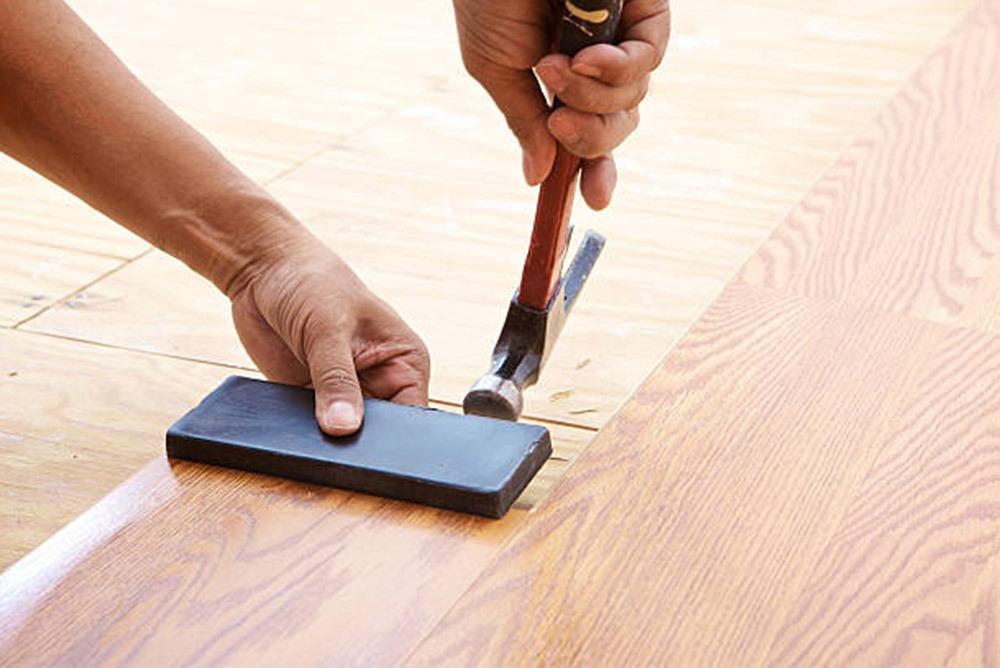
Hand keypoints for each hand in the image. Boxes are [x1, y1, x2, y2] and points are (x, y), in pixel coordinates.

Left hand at [229, 232, 429, 435]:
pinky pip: (312, 426)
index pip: (411, 413)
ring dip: (330, 434)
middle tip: (338, 433)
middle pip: (380, 429)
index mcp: (404, 359)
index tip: (369, 440)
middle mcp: (380, 379)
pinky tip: (297, 420)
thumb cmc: (312, 281)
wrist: (264, 268)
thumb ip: (336, 381)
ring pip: (346, 433)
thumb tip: (343, 428)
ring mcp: (345, 389)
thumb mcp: (328, 329)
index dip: (395, 433)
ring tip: (315, 418)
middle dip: (360, 436)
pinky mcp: (311, 396)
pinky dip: (305, 429)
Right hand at [453, 0, 669, 208]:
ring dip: (594, 96)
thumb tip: (536, 176)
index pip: (592, 131)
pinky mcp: (642, 7)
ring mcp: (621, 35)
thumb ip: (524, 122)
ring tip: (556, 67)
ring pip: (635, 97)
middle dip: (592, 137)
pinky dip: (619, 67)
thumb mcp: (497, 70)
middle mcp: (597, 61)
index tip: (596, 199)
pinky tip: (588, 57)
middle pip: (619, 124)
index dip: (596, 166)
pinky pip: (649, 56)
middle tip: (559, 123)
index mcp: (563, 79)